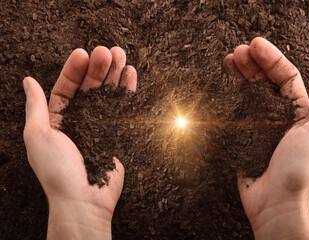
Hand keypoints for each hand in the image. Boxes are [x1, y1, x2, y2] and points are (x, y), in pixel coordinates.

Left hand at [23, 46, 136, 238]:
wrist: (85, 199)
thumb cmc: (57, 171)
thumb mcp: (37, 135)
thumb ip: (36, 106)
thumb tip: (28, 81)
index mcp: (57, 120)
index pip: (65, 88)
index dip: (74, 70)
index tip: (83, 54)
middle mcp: (80, 120)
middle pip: (89, 87)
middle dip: (98, 68)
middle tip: (107, 51)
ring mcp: (100, 125)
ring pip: (107, 93)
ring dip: (114, 73)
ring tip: (121, 55)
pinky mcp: (117, 132)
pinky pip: (122, 106)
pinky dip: (126, 90)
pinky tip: (130, 73)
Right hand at [224, 38, 308, 238]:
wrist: (275, 202)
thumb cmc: (299, 168)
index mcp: (299, 110)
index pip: (285, 76)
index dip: (271, 58)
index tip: (254, 45)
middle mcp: (279, 114)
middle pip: (264, 80)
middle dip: (252, 63)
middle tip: (237, 51)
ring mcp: (259, 123)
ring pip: (248, 91)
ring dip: (240, 73)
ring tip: (229, 60)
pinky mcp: (242, 134)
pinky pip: (236, 109)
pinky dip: (230, 94)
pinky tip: (224, 83)